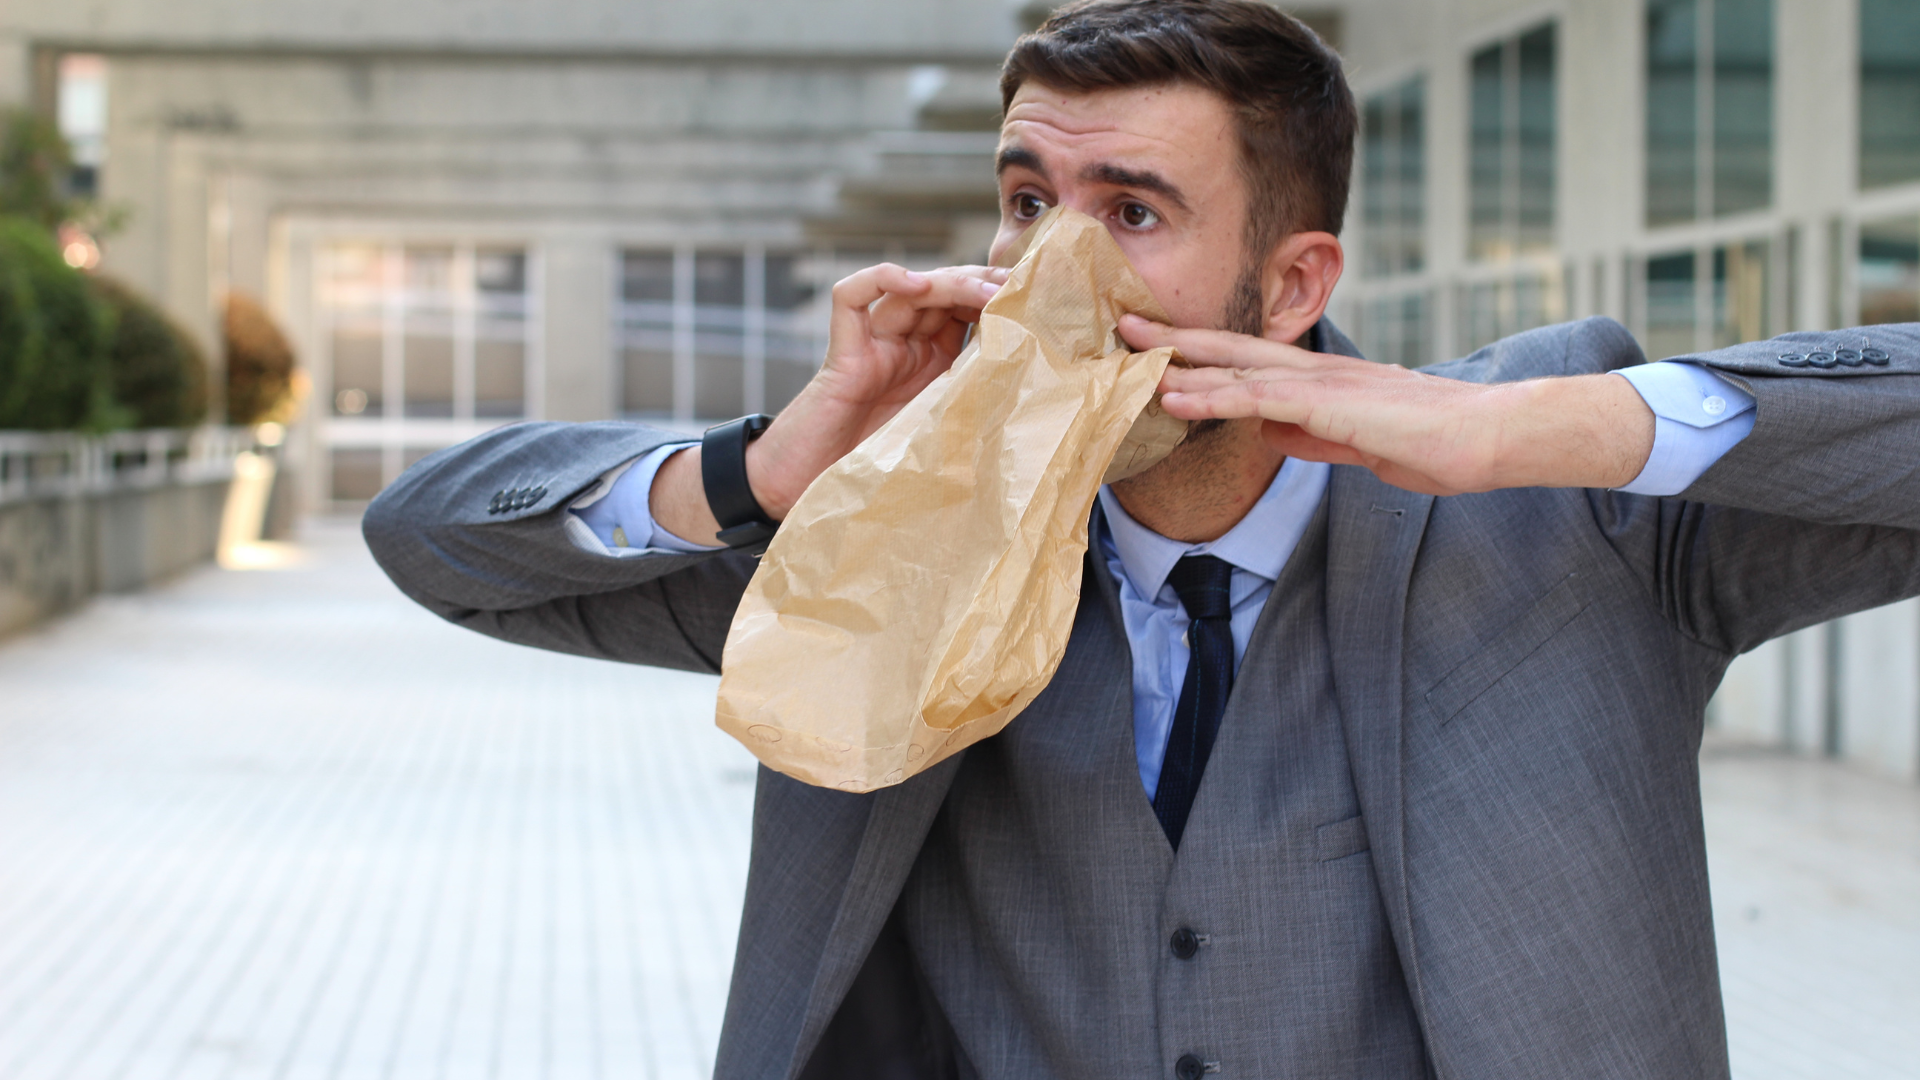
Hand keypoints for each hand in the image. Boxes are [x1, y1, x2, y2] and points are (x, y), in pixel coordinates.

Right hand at [651, 264, 1006, 542]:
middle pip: (944, 293)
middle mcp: (903, 349)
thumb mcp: (943, 440)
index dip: (998, 300)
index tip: (1035, 301)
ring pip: (909, 289)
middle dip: (981, 283)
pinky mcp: (842, 353)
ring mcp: (872, 346)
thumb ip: (973, 411)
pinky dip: (879, 279)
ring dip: (950, 281)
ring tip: (985, 289)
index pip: (967, 312)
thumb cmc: (874, 476)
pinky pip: (850, 297)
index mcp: (931, 366)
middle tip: (1018, 286)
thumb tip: (1033, 397)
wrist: (806, 495)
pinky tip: (914, 282)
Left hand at [1118, 315, 1654, 495]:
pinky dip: (1211, 395)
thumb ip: (1310, 436)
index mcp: (1318, 381)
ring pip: (1233, 367)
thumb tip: (1266, 432)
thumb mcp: (1356, 445)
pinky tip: (1175, 395)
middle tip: (1118, 322)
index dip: (1193, 352)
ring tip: (1126, 349)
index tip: (1146, 346)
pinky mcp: (1330, 404)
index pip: (1242, 360)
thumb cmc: (1435, 444)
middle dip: (1170, 336)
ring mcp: (1320, 384)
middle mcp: (1312, 372)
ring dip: (1177, 358)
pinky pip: (1258, 399)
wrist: (1490, 437)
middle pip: (1225, 347)